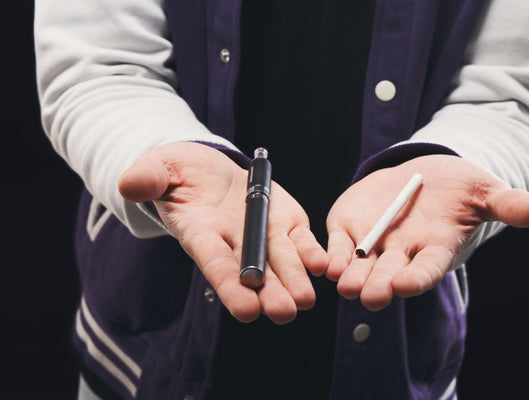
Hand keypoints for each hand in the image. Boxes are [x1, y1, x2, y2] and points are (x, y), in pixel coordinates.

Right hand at [118, 142, 327, 323]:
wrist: (209, 169)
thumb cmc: (179, 172)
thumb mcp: (160, 168)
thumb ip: (149, 178)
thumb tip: (129, 184)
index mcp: (201, 233)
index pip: (214, 262)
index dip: (229, 284)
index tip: (245, 310)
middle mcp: (234, 243)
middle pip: (253, 273)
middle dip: (269, 293)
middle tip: (284, 312)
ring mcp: (263, 234)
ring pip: (281, 262)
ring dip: (294, 280)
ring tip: (306, 299)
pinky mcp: (284, 223)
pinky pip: (300, 241)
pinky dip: (310, 253)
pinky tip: (322, 265)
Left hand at [326, 154, 528, 310]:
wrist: (421, 176)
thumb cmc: (457, 188)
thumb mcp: (482, 191)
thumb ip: (503, 203)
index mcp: (434, 249)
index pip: (426, 268)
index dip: (417, 277)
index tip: (406, 285)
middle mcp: (401, 253)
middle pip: (389, 273)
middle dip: (380, 285)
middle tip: (371, 297)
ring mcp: (372, 243)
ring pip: (360, 266)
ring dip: (352, 277)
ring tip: (345, 285)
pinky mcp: (348, 228)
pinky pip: (337, 245)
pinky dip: (332, 255)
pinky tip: (326, 264)